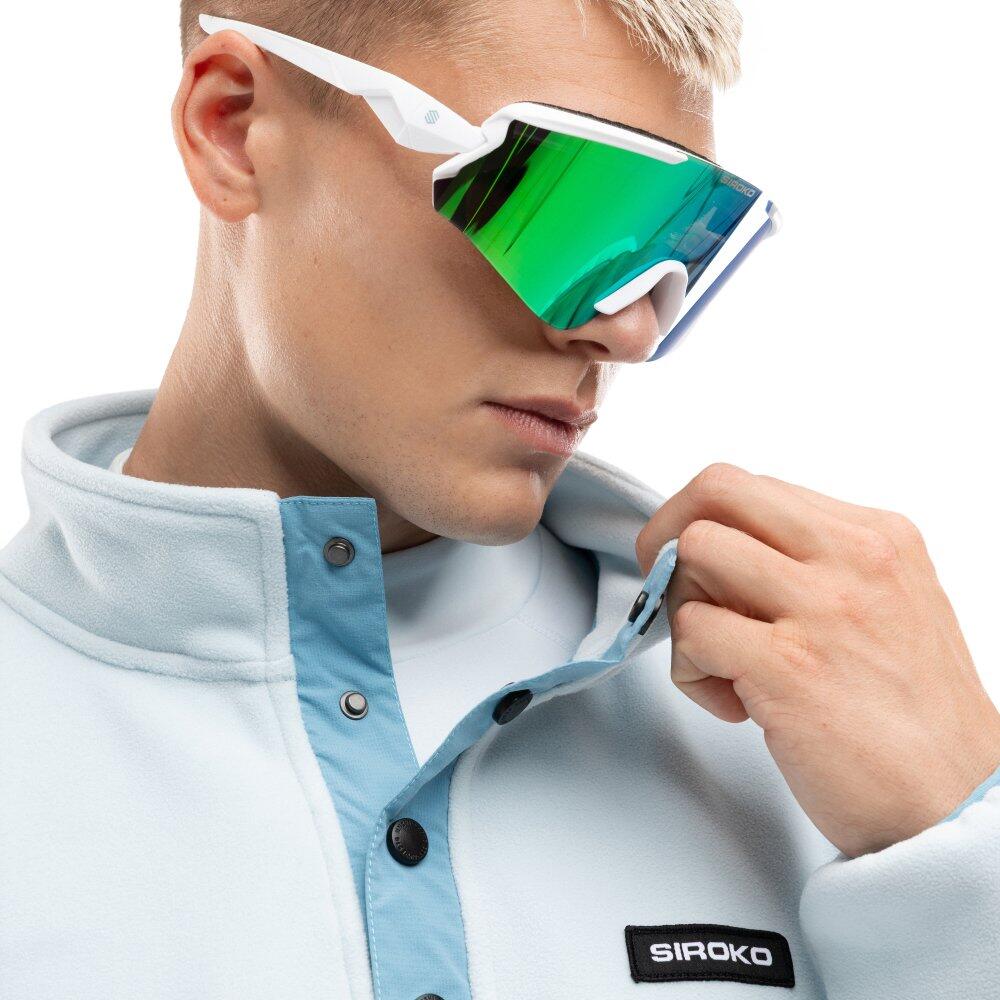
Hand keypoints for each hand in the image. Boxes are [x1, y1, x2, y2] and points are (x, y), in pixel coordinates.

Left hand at [636, 463, 999, 857]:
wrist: (958, 803)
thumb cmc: (914, 714)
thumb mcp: (885, 604)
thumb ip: (812, 567)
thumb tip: (723, 556)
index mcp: (875, 536)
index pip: (752, 487)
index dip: (704, 524)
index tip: (697, 568)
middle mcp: (851, 558)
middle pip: (716, 490)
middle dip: (667, 536)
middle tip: (671, 590)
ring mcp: (821, 608)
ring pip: (693, 552)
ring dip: (681, 611)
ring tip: (720, 662)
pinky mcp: (788, 666)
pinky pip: (690, 628)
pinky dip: (689, 669)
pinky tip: (732, 703)